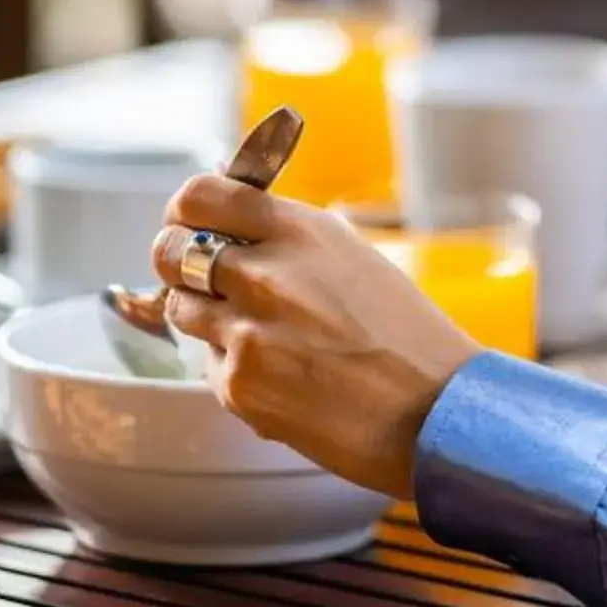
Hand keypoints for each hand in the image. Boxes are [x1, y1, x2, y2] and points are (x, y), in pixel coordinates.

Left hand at [152, 179, 474, 499]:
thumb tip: (229, 207)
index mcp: (301, 232)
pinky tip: (283, 377)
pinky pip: (208, 364)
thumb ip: (287, 236)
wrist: (434, 412)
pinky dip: (234, 369)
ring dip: (206, 317)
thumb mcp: (352, 259)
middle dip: (178, 263)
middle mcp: (267, 274)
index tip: (189, 221)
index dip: (185, 209)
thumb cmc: (405, 336)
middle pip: (172, 251)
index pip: (200, 195)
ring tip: (262, 334)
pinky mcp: (238, 386)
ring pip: (180, 309)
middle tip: (203, 278)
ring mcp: (247, 332)